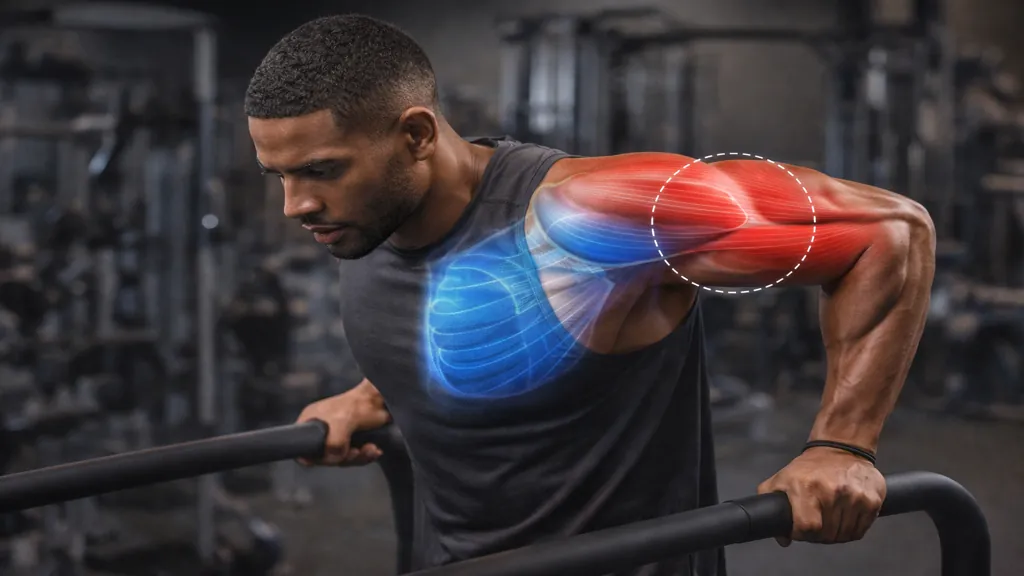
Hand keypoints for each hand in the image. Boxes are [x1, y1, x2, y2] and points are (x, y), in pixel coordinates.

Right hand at [295, 380, 390, 466]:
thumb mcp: (340, 422)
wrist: (378, 400)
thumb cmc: (356, 404)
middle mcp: (322, 431)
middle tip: (354, 452)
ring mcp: (337, 437)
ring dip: (357, 458)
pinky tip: (374, 450)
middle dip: (343, 458)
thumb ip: (333, 443)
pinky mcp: (352, 441)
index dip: (313, 457)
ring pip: (342, 459)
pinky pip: (355, 457)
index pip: (302, 447)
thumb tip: (334, 458)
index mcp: (311, 422)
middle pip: (325, 457)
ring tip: (368, 449)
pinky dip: (365, 456)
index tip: (327, 459)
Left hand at [757, 447, 885, 545]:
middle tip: (817, 522)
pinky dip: (852, 530)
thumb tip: (783, 538)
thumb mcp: (782, 480)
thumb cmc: (810, 468)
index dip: (802, 533)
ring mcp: (855, 497)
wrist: (842, 448)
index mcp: (806, 487)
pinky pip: (860, 531)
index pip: (808, 527)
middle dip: (819, 534)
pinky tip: (845, 516)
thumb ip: (771, 505)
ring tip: (831, 518)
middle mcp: (832, 492)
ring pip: (844, 535)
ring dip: (836, 533)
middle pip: (826, 535)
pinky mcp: (872, 501)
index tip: (802, 529)